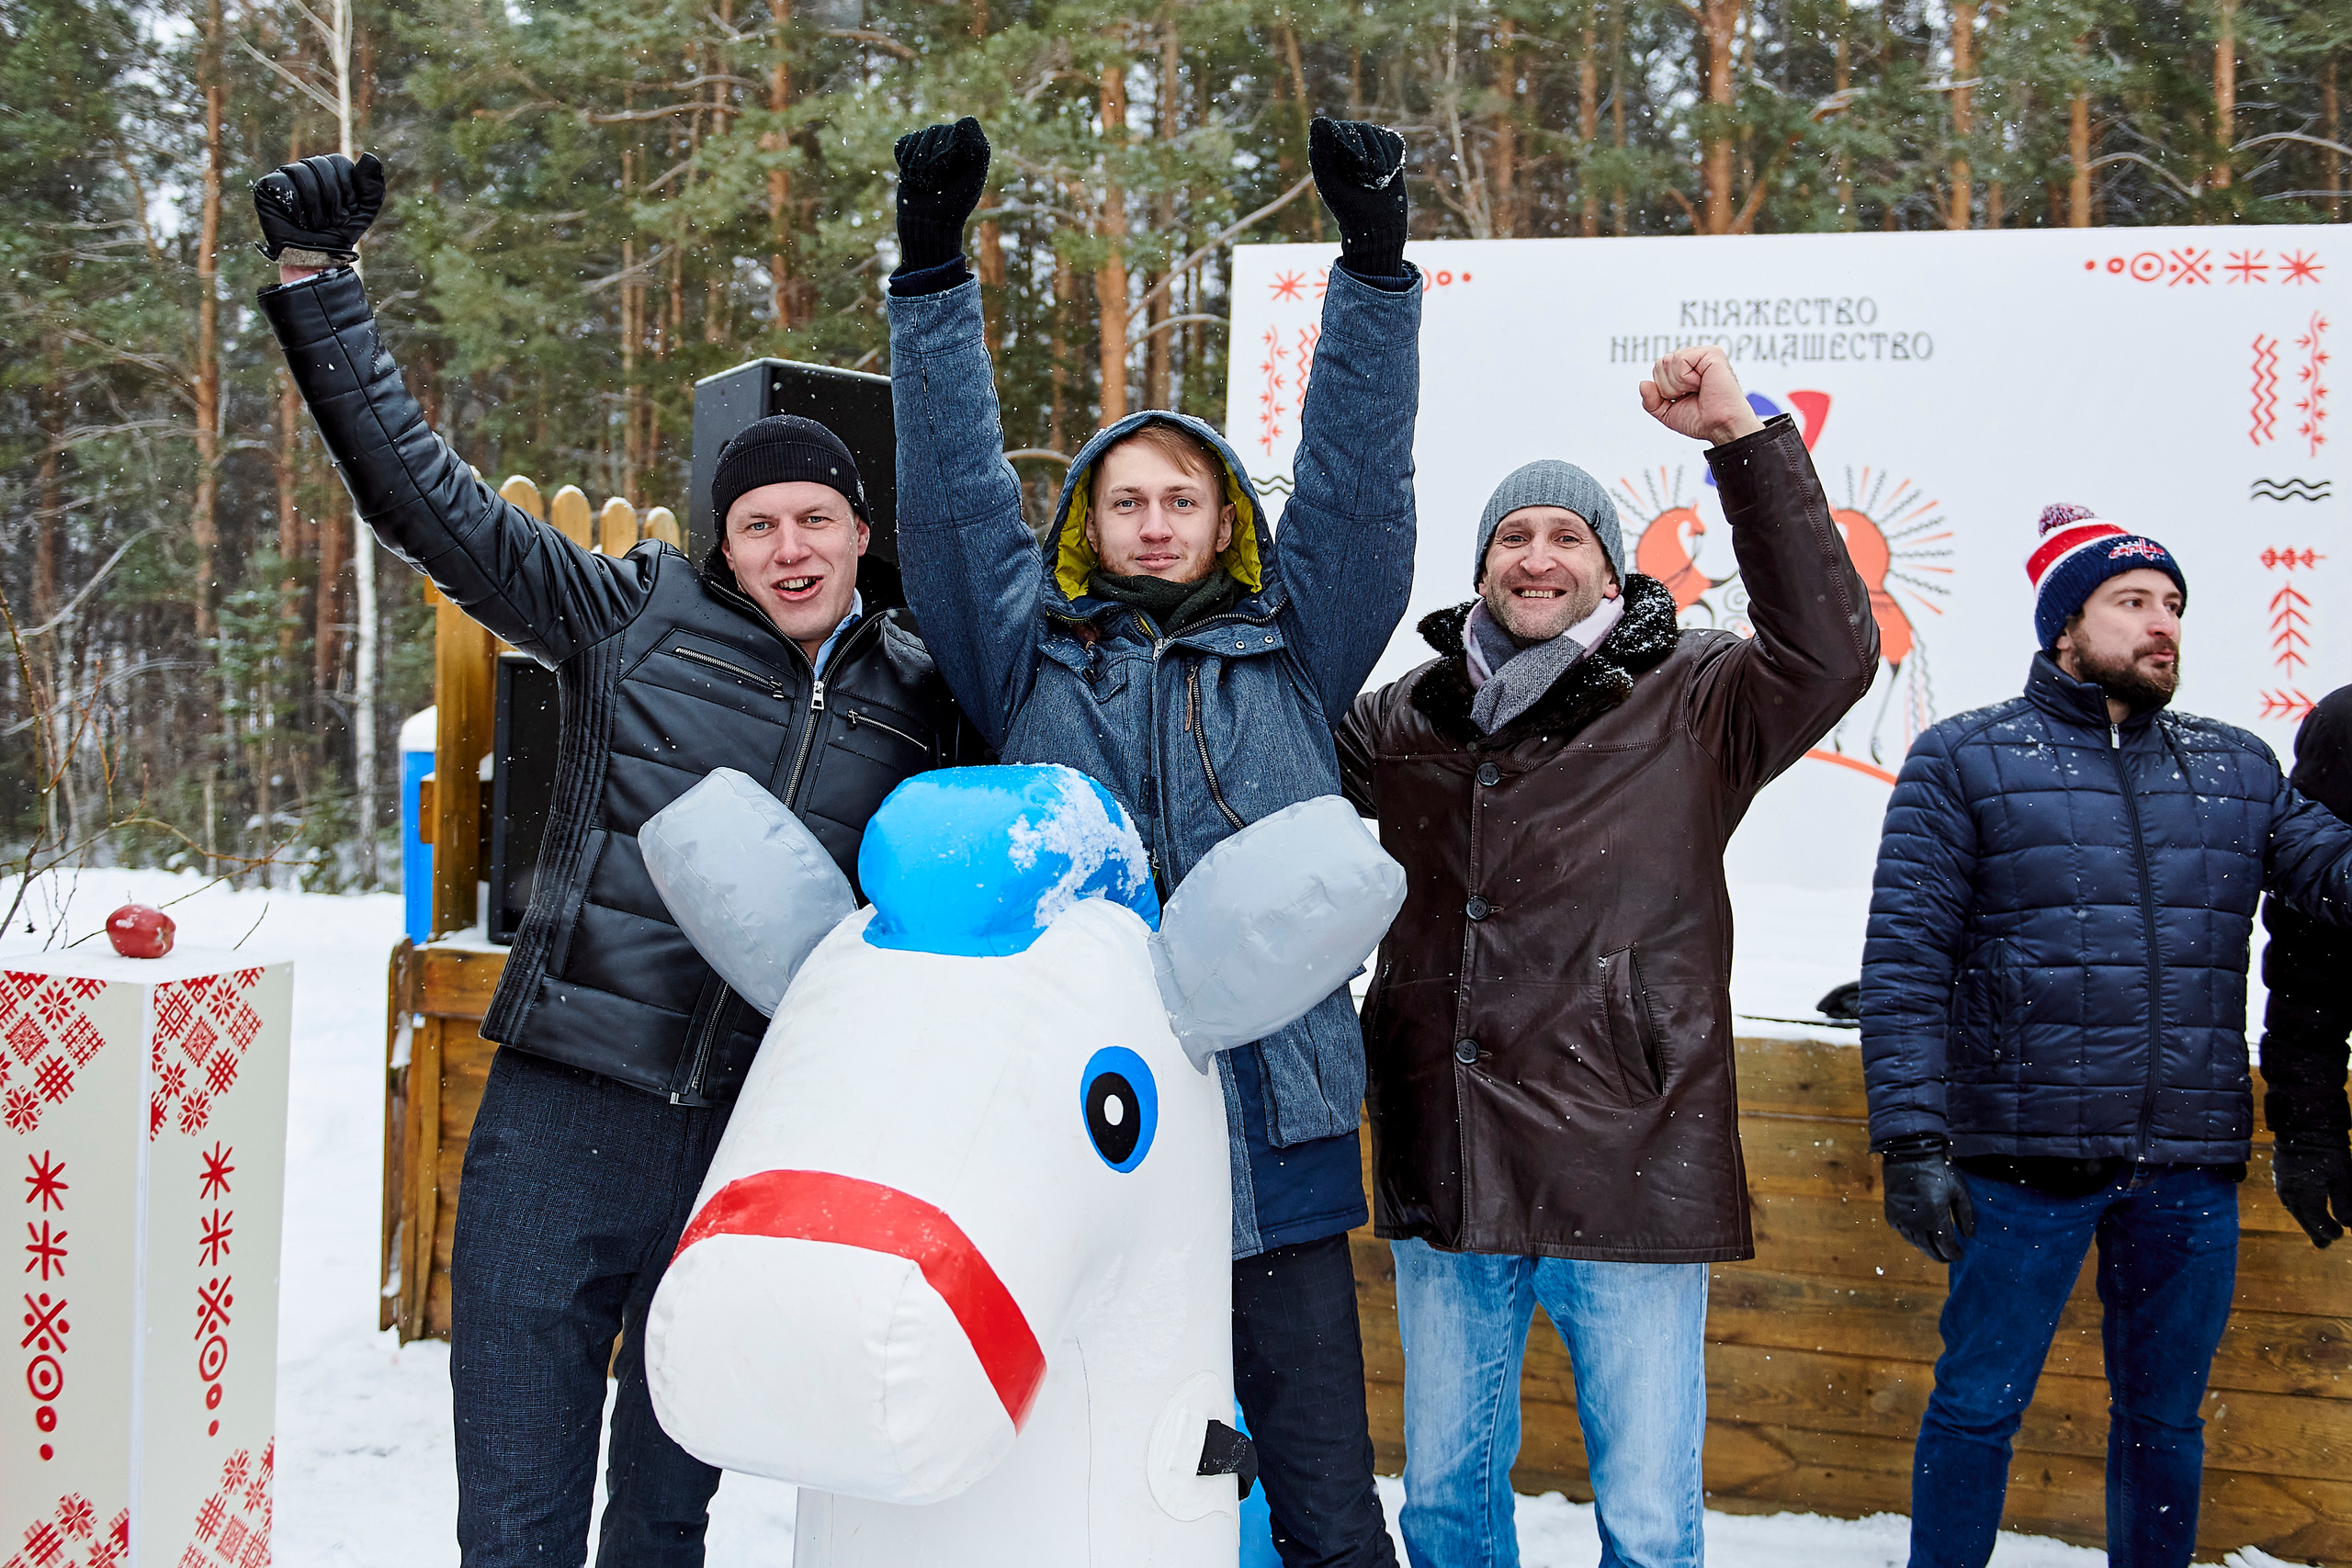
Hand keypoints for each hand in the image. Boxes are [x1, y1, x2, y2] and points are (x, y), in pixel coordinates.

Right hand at [252, 152, 384, 265]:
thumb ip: (372, 186)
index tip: (346, 212)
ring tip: (315, 224)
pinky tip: (297, 220)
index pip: (339, 162)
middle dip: (332, 200)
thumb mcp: (363, 212)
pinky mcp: (267, 187)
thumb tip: (370, 156)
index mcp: (328, 168)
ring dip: (315, 208)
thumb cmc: (337, 234)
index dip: (347, 191)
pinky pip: (282, 185)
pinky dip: (296, 208)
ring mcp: (284, 175)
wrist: (315, 258)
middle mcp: (305, 167)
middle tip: (331, 221)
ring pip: (302, 174)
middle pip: (320, 166)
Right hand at [893, 117, 989, 274]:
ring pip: (917, 140)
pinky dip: (905, 166)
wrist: (929, 223)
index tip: (957, 172)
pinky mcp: (908, 150)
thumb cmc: (954, 203)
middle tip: (940, 183)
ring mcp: (927, 143)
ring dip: (918, 168)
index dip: (954, 150)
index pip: (961, 127)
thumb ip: (978, 148)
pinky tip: (914, 178)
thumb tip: (965, 120)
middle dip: (934, 163)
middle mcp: (949, 137)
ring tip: (927, 183)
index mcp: (970, 143)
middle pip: (935, 132)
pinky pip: (902, 146)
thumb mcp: (973, 178)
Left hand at [1308, 117, 1408, 280]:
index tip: (1351, 171)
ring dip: (1381, 164)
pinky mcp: (1390, 145)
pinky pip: (1395, 141)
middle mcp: (1349, 136)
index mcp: (1329, 143)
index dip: (1349, 150)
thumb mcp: (1328, 179)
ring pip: (1379, 135)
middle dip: (1366, 159)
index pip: (1339, 127)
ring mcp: (1371, 139)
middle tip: (1362, 181)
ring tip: (1374, 181)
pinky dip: (1393, 162)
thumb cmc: (1347, 204)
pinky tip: (1387, 175)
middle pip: (1363, 129)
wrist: (1377, 222)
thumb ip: (1320, 150)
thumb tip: (1320, 119)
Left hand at [1640, 345, 1764, 446]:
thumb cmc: (1701, 420)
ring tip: (1698, 389)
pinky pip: (1680, 360)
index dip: (1664, 389)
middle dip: (1669, 387)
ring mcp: (1703, 354)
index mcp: (1686, 370)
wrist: (1720, 426)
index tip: (1684, 398)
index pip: (1658, 369)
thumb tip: (1643, 384)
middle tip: (1691, 394)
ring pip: (1667, 362)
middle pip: (1660, 364)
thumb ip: (1651, 400)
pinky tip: (1701, 383)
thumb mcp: (1667, 413)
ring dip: (1678, 384)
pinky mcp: (1712, 353)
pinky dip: (1686, 378)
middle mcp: (1694, 360)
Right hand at [1881, 1142, 1975, 1262]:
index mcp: (1935, 1215)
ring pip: (1915, 1243)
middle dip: (1941, 1256)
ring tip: (1936, 1247)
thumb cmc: (1938, 1170)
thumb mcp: (1959, 1190)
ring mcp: (1901, 1218)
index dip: (1953, 1253)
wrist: (1908, 1153)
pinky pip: (1903, 1232)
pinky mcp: (1890, 1214)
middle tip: (1948, 1256)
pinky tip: (1921, 1234)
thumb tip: (1968, 1236)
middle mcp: (1916, 1221)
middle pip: (1929, 1249)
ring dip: (1927, 1248)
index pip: (1944, 1245)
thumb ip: (1966, 1215)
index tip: (1960, 1254)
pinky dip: (1913, 1237)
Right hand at [2274, 1143, 2351, 1247]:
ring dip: (2305, 1221)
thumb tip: (2348, 1225)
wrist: (2303, 1126)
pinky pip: (2287, 1199)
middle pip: (2303, 1220)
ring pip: (2294, 1210)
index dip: (2330, 1231)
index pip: (2317, 1222)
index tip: (2341, 1234)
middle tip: (2324, 1244)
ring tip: (2314, 1229)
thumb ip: (2345, 1204)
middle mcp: (2290, 1194)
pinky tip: (2302, 1208)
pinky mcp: (2279, 1176)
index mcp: (2305, 1197)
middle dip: (2315, 1231)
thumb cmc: (2328, 1152)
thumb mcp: (2344, 1179)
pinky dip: (2296, 1208)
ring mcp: (2282, 1185)